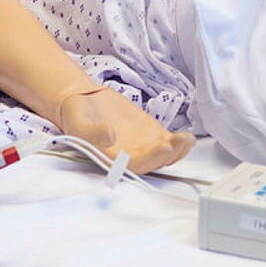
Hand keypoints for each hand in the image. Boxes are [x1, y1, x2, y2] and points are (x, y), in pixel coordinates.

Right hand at [52, 85, 192, 173]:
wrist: (85, 102)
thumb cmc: (78, 117)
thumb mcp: (79, 124)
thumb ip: (93, 133)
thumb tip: (110, 136)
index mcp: (114, 160)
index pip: (136, 165)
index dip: (151, 158)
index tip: (163, 147)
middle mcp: (131, 157)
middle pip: (155, 161)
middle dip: (169, 153)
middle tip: (179, 141)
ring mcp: (143, 146)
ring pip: (165, 154)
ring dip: (179, 149)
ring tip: (187, 139)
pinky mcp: (150, 133)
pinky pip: (168, 141)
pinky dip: (179, 141)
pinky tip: (187, 137)